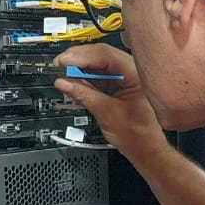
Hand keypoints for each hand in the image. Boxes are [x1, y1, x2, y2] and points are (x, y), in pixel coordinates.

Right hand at [52, 43, 168, 156]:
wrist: (146, 150)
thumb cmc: (138, 135)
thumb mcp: (107, 113)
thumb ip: (84, 95)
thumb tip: (64, 83)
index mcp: (136, 74)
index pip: (105, 55)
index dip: (81, 56)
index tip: (63, 61)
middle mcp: (133, 71)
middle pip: (101, 55)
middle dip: (78, 60)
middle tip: (59, 66)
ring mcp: (127, 77)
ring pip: (99, 65)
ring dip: (80, 70)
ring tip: (64, 76)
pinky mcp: (120, 85)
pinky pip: (100, 76)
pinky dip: (86, 79)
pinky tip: (74, 83)